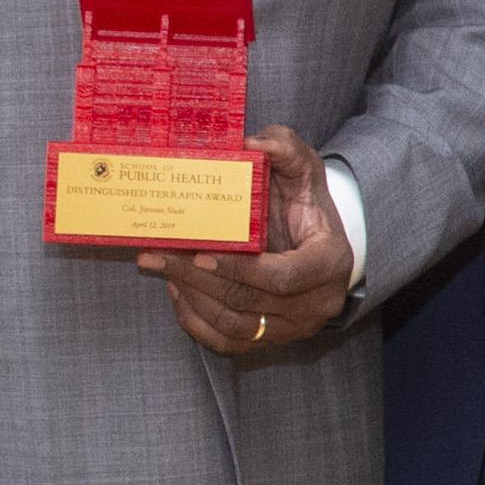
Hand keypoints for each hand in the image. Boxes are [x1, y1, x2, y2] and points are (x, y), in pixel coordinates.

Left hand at [133, 129, 353, 356]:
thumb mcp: (302, 167)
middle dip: (196, 278)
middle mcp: (317, 304)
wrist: (317, 239)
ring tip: (160, 267)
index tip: (200, 254)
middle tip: (155, 254)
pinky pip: (227, 343)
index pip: (282, 277)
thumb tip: (254, 142)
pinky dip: (196, 321)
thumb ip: (284, 148)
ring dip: (192, 298)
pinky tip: (176, 290)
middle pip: (248, 302)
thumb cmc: (305, 202)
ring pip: (234, 326)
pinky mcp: (272, 340)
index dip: (240, 269)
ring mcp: (294, 328)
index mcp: (329, 263)